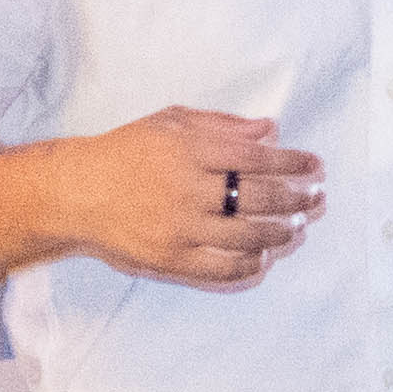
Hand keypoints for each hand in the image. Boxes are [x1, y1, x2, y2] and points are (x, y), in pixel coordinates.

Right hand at [42, 107, 318, 288]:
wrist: (76, 194)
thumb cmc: (126, 152)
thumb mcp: (170, 122)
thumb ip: (222, 125)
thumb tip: (270, 130)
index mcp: (189, 149)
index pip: (257, 158)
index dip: (293, 163)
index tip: (316, 166)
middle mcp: (188, 189)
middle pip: (260, 197)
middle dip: (297, 198)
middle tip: (317, 199)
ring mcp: (180, 228)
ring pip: (249, 235)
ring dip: (282, 232)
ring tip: (297, 227)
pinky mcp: (171, 260)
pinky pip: (223, 269)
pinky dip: (251, 265)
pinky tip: (266, 257)